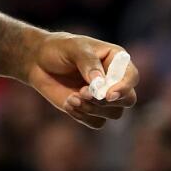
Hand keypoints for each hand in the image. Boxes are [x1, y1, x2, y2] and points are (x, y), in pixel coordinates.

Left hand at [25, 32, 139, 128]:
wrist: (39, 62)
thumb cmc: (59, 48)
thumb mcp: (73, 48)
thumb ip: (88, 63)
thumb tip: (100, 83)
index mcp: (116, 60)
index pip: (131, 77)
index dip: (124, 88)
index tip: (107, 94)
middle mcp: (115, 80)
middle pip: (128, 99)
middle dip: (106, 101)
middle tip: (82, 93)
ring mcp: (104, 97)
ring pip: (114, 113)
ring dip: (92, 109)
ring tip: (72, 98)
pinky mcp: (91, 110)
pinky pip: (97, 122)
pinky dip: (83, 116)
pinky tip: (68, 103)